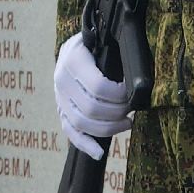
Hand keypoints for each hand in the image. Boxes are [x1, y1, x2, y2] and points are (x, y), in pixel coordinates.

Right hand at [54, 32, 130, 160]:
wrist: (74, 45)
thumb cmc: (96, 42)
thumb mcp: (103, 39)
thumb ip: (115, 54)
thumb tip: (135, 79)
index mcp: (73, 59)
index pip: (98, 87)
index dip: (119, 94)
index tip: (131, 92)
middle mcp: (61, 79)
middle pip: (92, 108)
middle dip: (117, 112)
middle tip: (132, 108)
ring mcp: (59, 97)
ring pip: (82, 123)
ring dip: (108, 128)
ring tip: (127, 123)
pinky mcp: (60, 110)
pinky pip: (70, 131)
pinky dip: (84, 144)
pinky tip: (99, 153)